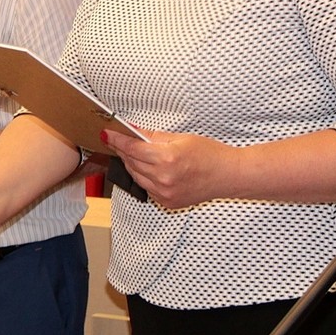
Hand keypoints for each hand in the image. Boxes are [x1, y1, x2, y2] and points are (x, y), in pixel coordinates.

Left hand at [101, 129, 233, 209]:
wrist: (229, 176)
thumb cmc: (210, 154)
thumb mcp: (182, 138)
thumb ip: (154, 137)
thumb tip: (134, 131)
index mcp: (167, 159)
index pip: (132, 148)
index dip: (117, 140)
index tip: (107, 134)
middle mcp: (163, 178)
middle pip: (131, 162)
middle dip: (123, 150)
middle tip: (118, 140)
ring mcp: (165, 193)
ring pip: (136, 177)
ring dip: (132, 164)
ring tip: (134, 153)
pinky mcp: (168, 202)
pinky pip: (147, 188)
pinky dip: (144, 177)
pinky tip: (150, 168)